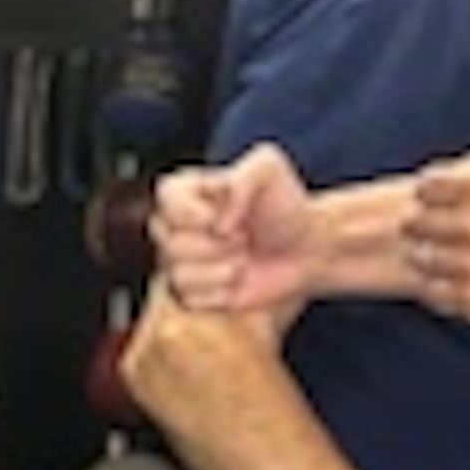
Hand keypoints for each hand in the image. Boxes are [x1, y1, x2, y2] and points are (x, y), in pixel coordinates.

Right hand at [151, 144, 322, 317]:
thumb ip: (241, 178)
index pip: (165, 196)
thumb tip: (217, 226)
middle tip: (243, 238)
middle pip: (169, 242)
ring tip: (244, 260)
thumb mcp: (269, 169)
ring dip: (220, 270)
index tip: (218, 217)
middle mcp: (177, 226)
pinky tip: (239, 281)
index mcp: (188, 191)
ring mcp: (182, 262)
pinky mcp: (193, 295)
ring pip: (178, 274)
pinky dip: (220, 293)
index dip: (188, 212)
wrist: (305, 249)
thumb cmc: (285, 206)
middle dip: (213, 245)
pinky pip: (189, 300)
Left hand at [399, 157, 469, 328]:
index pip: (425, 189)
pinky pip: (431, 290)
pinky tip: (451, 277)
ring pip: (420, 258)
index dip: (426, 197)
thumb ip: (466, 182)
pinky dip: (435, 284)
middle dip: (417, 226)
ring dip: (423, 256)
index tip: (434, 204)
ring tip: (439, 255)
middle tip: (426, 232)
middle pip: (413, 223)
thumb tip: (420, 183)